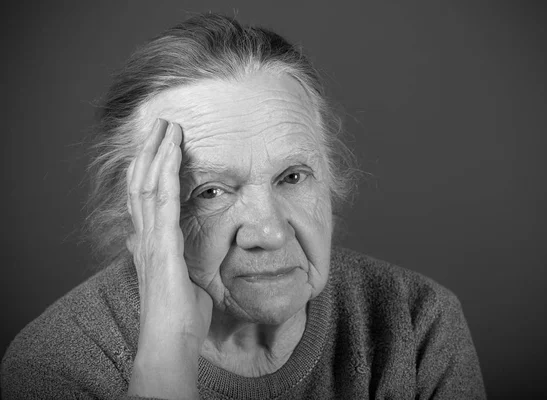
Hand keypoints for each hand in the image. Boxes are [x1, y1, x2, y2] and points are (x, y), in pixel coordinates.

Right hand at [125, 118, 210, 398]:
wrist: (171, 341)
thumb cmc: (177, 317)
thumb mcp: (172, 280)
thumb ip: (161, 258)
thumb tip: (147, 245)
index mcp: (148, 243)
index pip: (144, 197)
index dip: (149, 169)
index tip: (158, 146)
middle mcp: (145, 237)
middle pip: (142, 183)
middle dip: (151, 151)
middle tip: (161, 124)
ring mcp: (152, 239)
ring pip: (150, 185)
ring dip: (158, 152)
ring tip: (167, 127)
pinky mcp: (164, 245)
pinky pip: (165, 200)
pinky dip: (167, 171)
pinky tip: (173, 151)